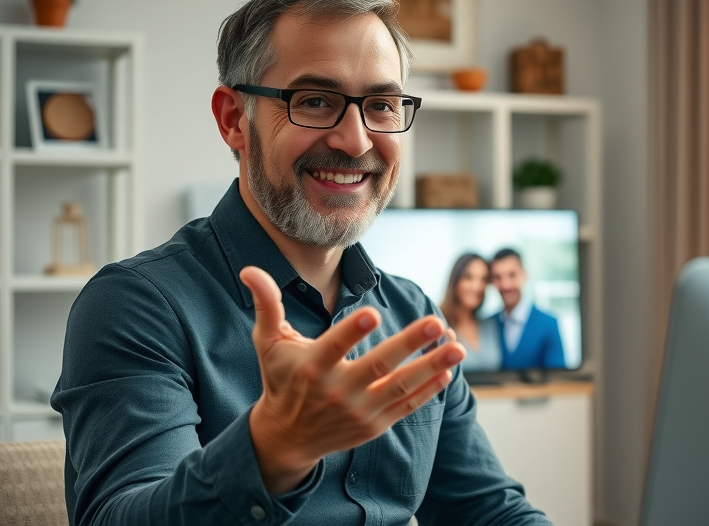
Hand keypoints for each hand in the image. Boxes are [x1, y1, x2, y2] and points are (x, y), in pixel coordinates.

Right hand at [239, 266, 464, 493]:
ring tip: (458, 346)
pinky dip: (428, 391)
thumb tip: (250, 270)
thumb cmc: (281, 380)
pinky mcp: (374, 425)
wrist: (286, 437)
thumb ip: (267, 305)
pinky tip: (447, 372)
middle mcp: (336, 391)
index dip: (351, 331)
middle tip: (435, 322)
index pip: (333, 346)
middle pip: (378, 366)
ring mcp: (359, 411)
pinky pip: (406, 407)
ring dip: (431, 367)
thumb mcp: (269, 343)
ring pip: (401, 387)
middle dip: (408, 344)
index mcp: (311, 367)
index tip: (372, 313)